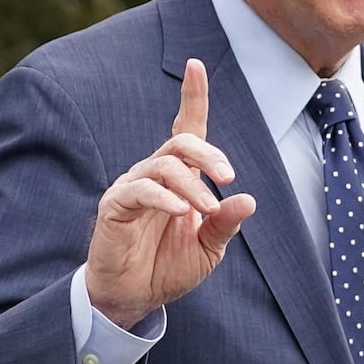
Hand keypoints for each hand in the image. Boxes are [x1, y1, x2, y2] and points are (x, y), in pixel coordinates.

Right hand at [85, 58, 256, 328]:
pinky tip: (180, 211)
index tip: (196, 65)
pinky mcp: (116, 206)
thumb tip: (248, 199)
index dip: (192, 97)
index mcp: (179, 178)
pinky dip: (163, 197)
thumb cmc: (168, 268)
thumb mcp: (208, 248)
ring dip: (192, 184)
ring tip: (206, 208)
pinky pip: (140, 190)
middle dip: (208, 154)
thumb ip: (225, 223)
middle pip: (180, 142)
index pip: (186, 129)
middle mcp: (154, 174)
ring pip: (164, 165)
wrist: (134, 299)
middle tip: (228, 176)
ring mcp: (132, 187)